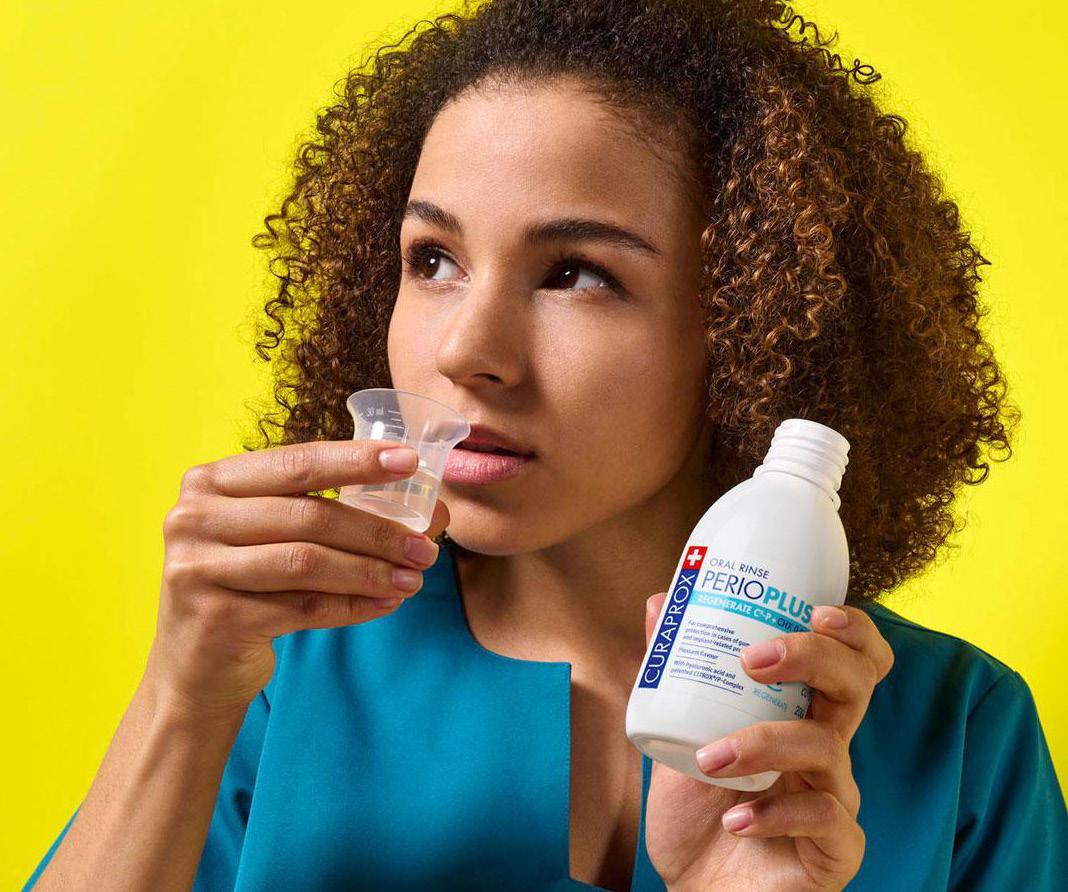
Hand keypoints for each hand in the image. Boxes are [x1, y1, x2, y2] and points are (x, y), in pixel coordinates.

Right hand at [146, 439, 449, 719]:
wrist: (194, 669)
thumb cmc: (246, 587)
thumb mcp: (274, 537)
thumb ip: (336, 512)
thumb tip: (433, 510)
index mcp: (210, 482)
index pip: (296, 463)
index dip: (356, 460)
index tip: (409, 462)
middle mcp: (194, 518)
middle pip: (309, 515)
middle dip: (377, 531)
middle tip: (425, 546)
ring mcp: (198, 569)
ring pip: (308, 562)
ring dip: (371, 570)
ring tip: (413, 578)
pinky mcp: (216, 619)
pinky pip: (303, 608)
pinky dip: (353, 605)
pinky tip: (386, 603)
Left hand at [642, 594, 893, 891]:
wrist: (694, 890)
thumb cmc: (697, 813)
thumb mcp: (676, 734)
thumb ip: (673, 674)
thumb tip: (659, 602)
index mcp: (800, 715)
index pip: (852, 661)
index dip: (852, 631)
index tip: (816, 610)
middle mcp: (826, 749)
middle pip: (855, 684)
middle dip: (812, 657)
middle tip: (754, 661)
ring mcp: (835, 799)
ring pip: (827, 747)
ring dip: (763, 743)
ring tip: (709, 758)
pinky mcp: (835, 851)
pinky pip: (827, 821)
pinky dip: (776, 813)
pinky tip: (736, 819)